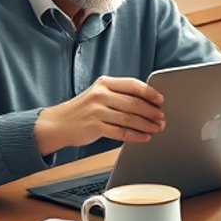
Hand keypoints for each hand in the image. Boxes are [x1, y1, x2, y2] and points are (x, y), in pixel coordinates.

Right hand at [34, 76, 165, 154]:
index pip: (133, 85)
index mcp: (105, 83)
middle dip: (151, 112)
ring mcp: (96, 111)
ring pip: (129, 118)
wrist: (58, 124)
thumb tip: (148, 102)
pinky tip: (144, 137)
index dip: (149, 92)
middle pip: (133, 103)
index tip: (161, 100)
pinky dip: (135, 136)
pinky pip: (120, 132)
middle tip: (162, 118)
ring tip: (157, 128)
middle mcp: (100, 95)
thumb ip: (119, 95)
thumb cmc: (83, 109)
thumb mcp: (99, 94)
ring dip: (146, 125)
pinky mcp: (94, 127)